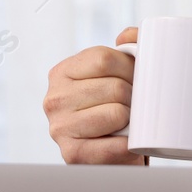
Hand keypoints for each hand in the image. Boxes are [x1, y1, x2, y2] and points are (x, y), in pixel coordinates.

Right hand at [43, 26, 144, 164]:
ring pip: (117, 114)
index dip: (131, 68)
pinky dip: (130, 146)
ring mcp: (59, 128)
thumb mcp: (114, 74)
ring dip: (133, 121)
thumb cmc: (113, 108)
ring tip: (130, 124)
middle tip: (136, 106)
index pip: (105, 58)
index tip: (136, 80)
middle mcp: (54, 99)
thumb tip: (128, 36)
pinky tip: (129, 144)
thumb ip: (126, 48)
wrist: (108, 154)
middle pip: (115, 87)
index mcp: (62, 72)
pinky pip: (115, 146)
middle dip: (136, 97)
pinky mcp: (72, 154)